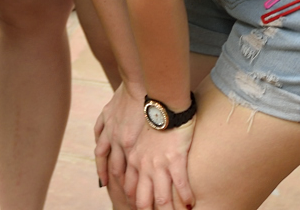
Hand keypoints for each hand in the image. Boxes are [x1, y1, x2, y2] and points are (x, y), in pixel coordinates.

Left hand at [97, 86, 193, 209]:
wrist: (160, 101)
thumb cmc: (143, 110)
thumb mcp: (119, 124)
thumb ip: (112, 137)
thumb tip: (107, 144)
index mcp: (129, 157)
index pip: (127, 186)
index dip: (131, 199)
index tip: (136, 207)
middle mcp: (141, 165)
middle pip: (141, 198)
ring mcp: (158, 164)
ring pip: (161, 197)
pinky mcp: (175, 160)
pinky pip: (181, 185)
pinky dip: (186, 197)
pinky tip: (191, 203)